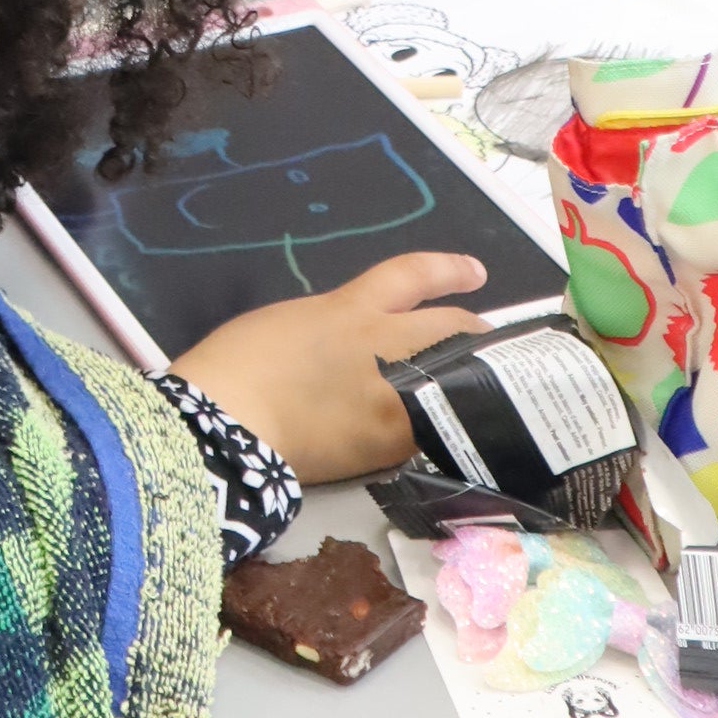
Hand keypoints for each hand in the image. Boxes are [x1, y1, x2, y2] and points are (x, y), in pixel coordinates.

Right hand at [170, 251, 487, 482]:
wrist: (230, 422)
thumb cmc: (241, 362)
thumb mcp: (294, 324)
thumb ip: (336, 327)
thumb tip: (355, 350)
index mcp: (352, 309)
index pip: (414, 277)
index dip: (449, 270)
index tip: (475, 273)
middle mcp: (386, 346)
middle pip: (452, 329)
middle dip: (475, 334)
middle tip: (487, 343)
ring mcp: (395, 398)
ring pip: (455, 384)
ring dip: (470, 384)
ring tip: (477, 392)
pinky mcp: (392, 446)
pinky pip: (431, 431)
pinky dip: (440, 429)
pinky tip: (444, 436)